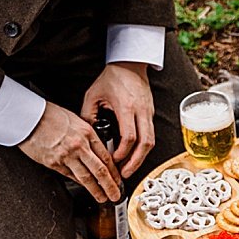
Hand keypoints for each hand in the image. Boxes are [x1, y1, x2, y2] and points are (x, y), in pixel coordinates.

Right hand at [20, 102, 121, 202]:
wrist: (29, 117)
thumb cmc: (49, 115)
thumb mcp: (75, 120)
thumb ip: (87, 136)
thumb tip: (96, 150)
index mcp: (87, 133)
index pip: (106, 156)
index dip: (114, 171)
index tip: (118, 179)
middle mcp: (79, 145)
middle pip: (100, 170)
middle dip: (110, 185)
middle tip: (116, 194)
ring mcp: (66, 155)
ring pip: (86, 177)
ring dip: (96, 190)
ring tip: (103, 197)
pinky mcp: (53, 163)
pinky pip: (70, 176)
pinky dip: (79, 183)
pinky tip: (85, 188)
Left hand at [81, 62, 154, 177]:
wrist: (130, 64)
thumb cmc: (113, 78)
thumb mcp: (93, 95)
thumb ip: (88, 116)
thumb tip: (87, 136)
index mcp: (126, 107)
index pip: (129, 136)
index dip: (122, 153)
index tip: (114, 161)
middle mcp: (141, 111)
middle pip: (145, 144)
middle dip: (135, 163)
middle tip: (125, 174)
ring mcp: (149, 113)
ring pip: (151, 142)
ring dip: (141, 158)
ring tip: (129, 168)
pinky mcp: (151, 114)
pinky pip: (150, 135)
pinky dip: (143, 148)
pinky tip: (133, 154)